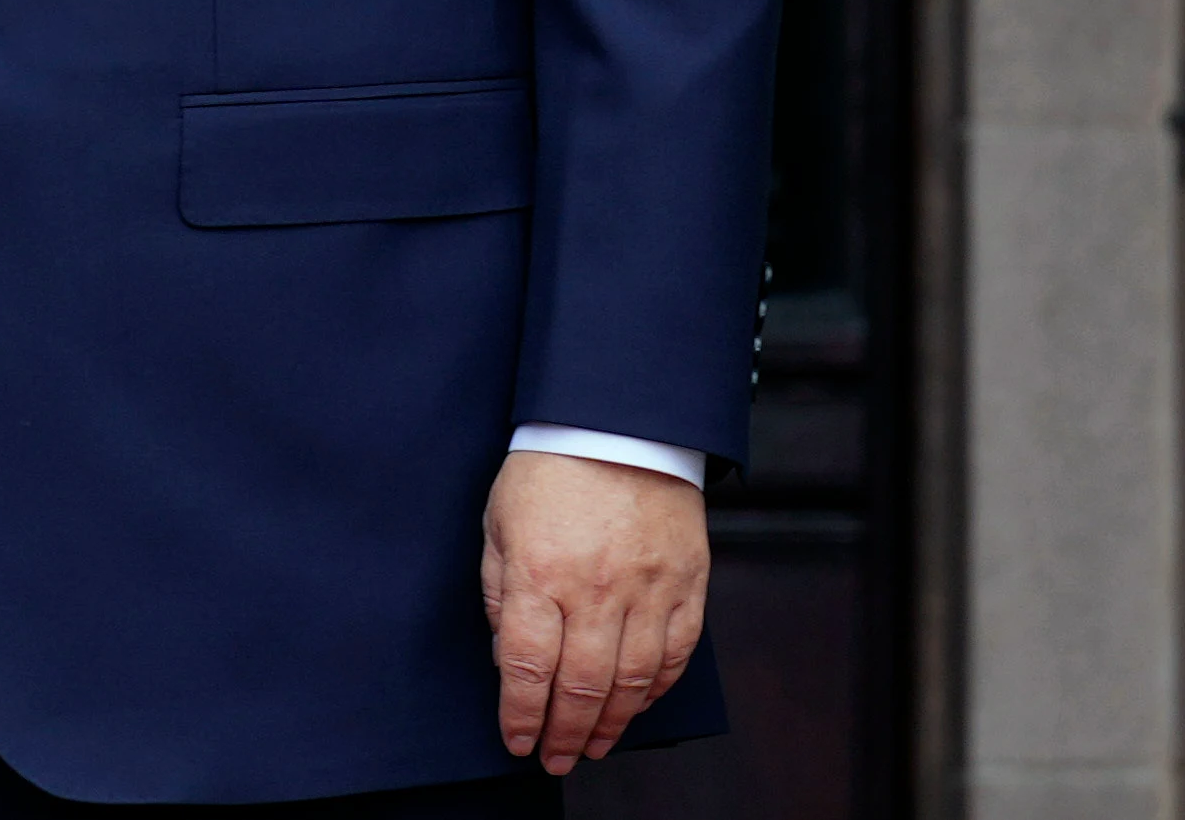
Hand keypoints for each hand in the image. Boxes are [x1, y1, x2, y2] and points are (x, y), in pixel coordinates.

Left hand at [481, 449, 709, 773]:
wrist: (619, 424)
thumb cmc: (549, 471)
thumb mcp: (498, 523)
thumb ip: (499, 591)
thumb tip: (504, 655)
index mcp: (540, 571)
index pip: (526, 665)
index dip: (520, 714)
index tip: (515, 741)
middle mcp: (595, 588)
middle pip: (579, 685)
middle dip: (563, 734)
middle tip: (555, 760)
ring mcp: (647, 590)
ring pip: (631, 680)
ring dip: (609, 723)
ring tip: (592, 746)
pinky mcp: (686, 585)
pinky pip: (674, 655)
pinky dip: (654, 691)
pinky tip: (635, 706)